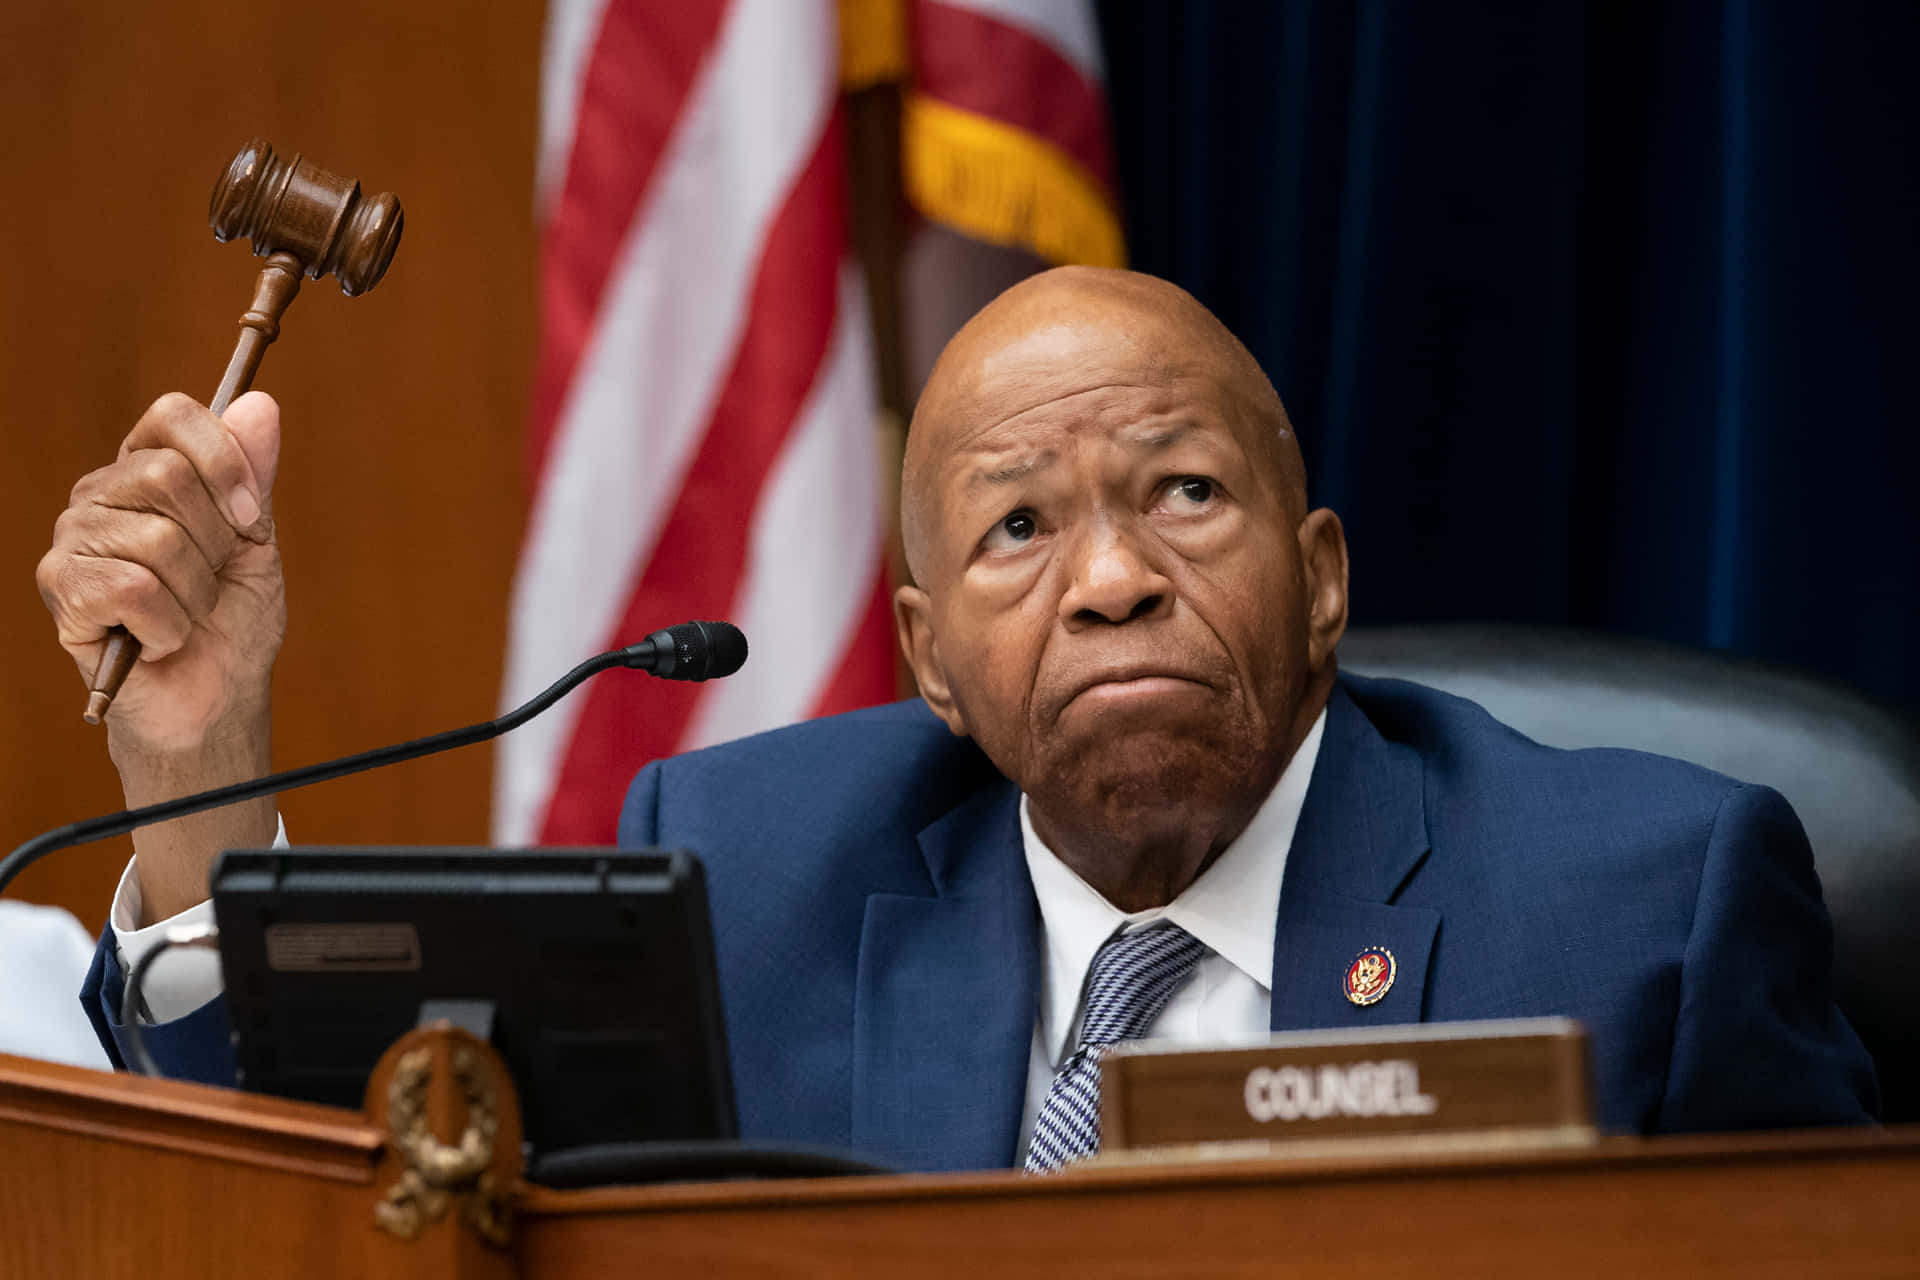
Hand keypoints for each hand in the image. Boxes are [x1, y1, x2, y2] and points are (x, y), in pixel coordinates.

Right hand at [37, 391, 285, 921]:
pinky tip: (158, 638)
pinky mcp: (63, 591)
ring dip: (195, 592)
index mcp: (146, 470)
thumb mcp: (256, 543)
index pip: (173, 414)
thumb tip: (259, 404)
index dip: (223, 461)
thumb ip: (253, 474)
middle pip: (167, 474)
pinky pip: (133, 588)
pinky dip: (167, 625)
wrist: (214, 697)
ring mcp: (74, 540)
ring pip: (157, 538)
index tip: (251, 518)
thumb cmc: (232, 621)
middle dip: (216, 541)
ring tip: (186, 614)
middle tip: (212, 582)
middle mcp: (101, 494)